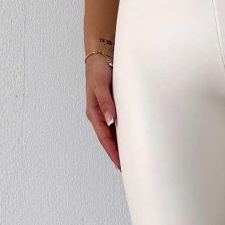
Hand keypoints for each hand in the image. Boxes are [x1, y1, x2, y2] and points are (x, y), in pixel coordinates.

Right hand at [85, 54, 119, 170]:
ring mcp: (105, 112)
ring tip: (130, 159)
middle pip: (108, 140)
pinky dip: (123, 135)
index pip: (104, 138)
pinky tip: (130, 141)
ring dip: (119, 146)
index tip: (120, 164)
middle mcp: (99, 115)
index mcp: (94, 113)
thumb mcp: (100, 84)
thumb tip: (109, 120)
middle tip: (127, 168)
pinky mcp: (112, 107)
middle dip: (116, 154)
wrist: (100, 55)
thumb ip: (105, 102)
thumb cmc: (98, 69)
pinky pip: (117, 126)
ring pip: (113, 134)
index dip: (112, 152)